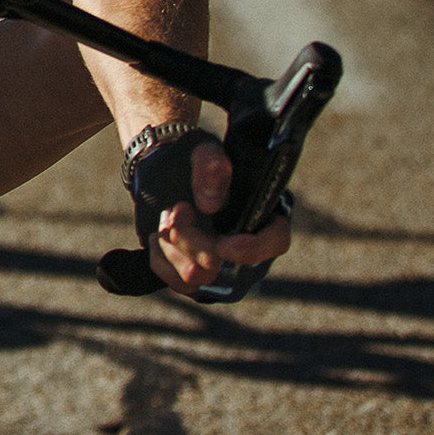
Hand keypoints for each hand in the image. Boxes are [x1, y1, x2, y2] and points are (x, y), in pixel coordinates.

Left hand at [148, 138, 291, 296]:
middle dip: (195, 241)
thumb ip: (210, 166)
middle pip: (229, 268)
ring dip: (175, 247)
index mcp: (263, 215)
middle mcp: (247, 248)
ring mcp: (221, 266)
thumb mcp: (202, 152)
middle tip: (179, 209)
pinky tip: (158, 235)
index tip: (223, 246)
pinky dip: (161, 259)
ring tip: (167, 217)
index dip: (253, 250)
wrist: (164, 171)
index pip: (276, 241)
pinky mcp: (194, 274)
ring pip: (199, 278)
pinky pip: (177, 282)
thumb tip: (209, 204)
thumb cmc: (193, 162)